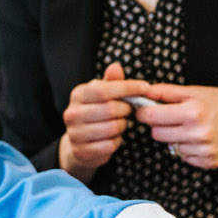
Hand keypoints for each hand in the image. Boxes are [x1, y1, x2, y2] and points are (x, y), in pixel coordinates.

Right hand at [58, 63, 150, 180]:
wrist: (79, 143)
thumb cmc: (96, 113)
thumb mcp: (102, 95)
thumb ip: (111, 82)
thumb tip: (116, 66)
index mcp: (78, 95)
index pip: (103, 89)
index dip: (127, 88)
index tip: (145, 88)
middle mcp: (72, 113)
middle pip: (109, 109)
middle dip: (126, 109)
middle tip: (129, 110)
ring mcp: (75, 134)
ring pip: (111, 128)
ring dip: (122, 126)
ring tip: (121, 123)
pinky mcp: (81, 151)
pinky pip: (109, 146)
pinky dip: (116, 142)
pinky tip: (113, 138)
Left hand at [132, 86, 217, 169]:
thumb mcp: (199, 91)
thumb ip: (168, 92)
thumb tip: (144, 91)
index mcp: (194, 111)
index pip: (151, 117)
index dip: (144, 112)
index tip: (145, 110)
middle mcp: (198, 133)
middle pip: (157, 134)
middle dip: (160, 125)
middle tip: (173, 117)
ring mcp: (204, 150)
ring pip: (171, 146)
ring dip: (176, 137)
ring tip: (193, 127)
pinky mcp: (210, 163)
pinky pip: (185, 157)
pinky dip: (189, 148)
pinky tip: (201, 138)